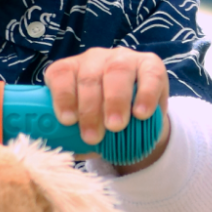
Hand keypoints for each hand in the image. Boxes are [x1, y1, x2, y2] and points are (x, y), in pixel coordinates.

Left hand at [44, 48, 169, 170]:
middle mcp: (95, 59)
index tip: (67, 121)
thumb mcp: (85, 127)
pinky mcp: (151, 64)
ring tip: (115, 126)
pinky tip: (140, 114)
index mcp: (73, 70)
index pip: (61, 74)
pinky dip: (145, 96)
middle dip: (90, 109)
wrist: (139, 117)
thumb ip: (71, 136)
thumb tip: (62, 153)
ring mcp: (124, 58)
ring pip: (116, 72)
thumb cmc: (103, 121)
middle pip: (89, 77)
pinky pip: (148, 76)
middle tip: (93, 136)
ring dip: (114, 101)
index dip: (62, 96)